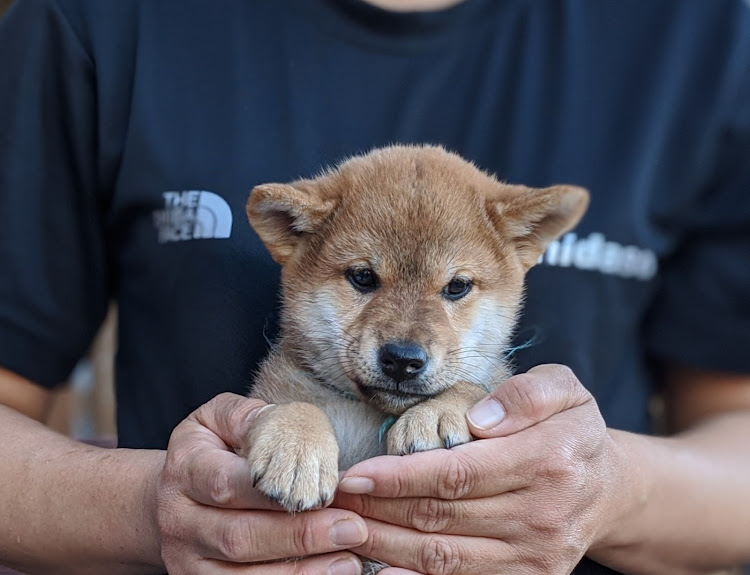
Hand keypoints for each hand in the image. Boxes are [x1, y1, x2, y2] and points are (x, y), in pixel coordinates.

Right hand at [155, 392, 366, 573]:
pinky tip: (326, 574)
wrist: (166, 498)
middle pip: (239, 536)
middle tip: (352, 527)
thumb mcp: (218, 420)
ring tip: (349, 558)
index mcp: (186, 470)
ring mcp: (186, 558)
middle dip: (300, 534)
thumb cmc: (208, 451)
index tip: (319, 491)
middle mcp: (179, 519)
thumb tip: (277, 423)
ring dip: (300, 570)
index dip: (273, 492)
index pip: (226, 484)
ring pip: (243, 574)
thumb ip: (246, 416)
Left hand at [335, 365, 634, 574]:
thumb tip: (479, 418)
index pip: (458, 473)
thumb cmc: (571, 430)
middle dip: (380, 511)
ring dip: (387, 546)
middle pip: (443, 517)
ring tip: (345, 530)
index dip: (400, 476)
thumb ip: (526, 393)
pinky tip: (379, 566)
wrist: (608, 488)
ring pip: (444, 555)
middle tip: (334, 504)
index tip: (355, 474)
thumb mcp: (564, 389)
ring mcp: (537, 555)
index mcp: (549, 460)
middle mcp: (543, 514)